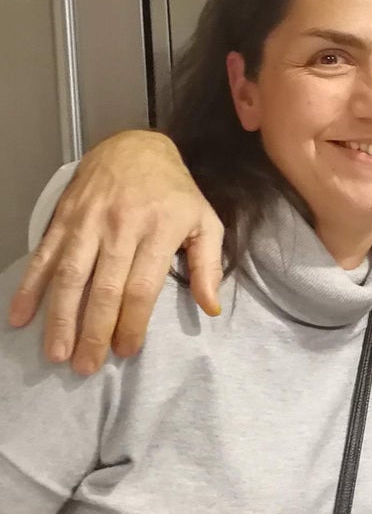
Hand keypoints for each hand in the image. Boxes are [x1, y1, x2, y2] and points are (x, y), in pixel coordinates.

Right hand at [6, 131, 222, 372]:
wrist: (135, 146)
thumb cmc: (174, 192)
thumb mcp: (205, 221)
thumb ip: (208, 266)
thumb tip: (210, 309)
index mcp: (158, 230)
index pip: (141, 287)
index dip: (131, 323)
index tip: (126, 352)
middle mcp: (120, 227)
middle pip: (103, 288)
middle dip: (93, 331)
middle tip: (85, 366)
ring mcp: (87, 222)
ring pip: (70, 276)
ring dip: (59, 317)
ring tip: (55, 353)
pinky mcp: (64, 218)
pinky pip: (43, 256)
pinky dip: (29, 286)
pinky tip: (19, 316)